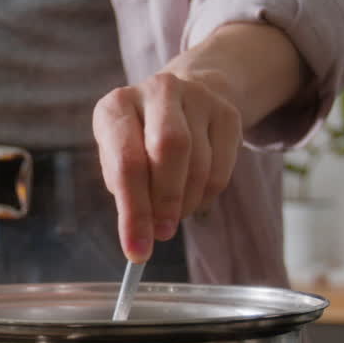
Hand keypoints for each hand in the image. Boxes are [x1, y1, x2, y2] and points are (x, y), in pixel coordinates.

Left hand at [92, 71, 241, 262]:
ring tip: (174, 215)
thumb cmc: (137, 141)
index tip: (137, 251)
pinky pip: (222, 167)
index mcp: (117, 106)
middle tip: (162, 233)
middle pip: (169, 150)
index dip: (133, 212)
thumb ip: (126, 192)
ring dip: (187, 202)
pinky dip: (207, 195)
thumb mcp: (118, 158)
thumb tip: (140, 238)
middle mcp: (157, 91)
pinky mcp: (227, 113)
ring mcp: (197, 97)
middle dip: (166, 202)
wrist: (182, 100)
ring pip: (199, 162)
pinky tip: (193, 198)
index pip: (126, 162)